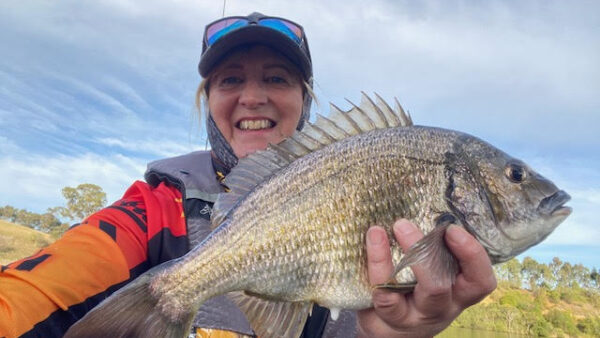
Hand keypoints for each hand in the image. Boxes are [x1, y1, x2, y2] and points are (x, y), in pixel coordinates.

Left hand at [356, 219, 496, 336]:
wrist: (388, 329)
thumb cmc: (415, 290)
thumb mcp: (434, 272)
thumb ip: (437, 248)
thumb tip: (426, 198)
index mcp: (458, 292)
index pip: (480, 281)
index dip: (471, 255)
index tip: (453, 229)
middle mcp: (440, 307)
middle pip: (439, 287)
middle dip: (423, 253)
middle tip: (403, 225)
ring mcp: (412, 316)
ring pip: (401, 296)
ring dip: (391, 259)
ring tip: (378, 230)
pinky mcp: (387, 319)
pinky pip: (382, 293)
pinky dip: (375, 265)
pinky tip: (372, 241)